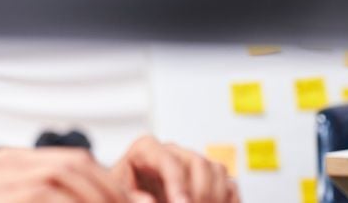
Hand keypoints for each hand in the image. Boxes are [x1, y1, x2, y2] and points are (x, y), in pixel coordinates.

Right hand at [0, 147, 135, 202]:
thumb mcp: (10, 200)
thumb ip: (51, 197)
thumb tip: (111, 202)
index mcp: (14, 163)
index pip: (74, 161)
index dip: (107, 183)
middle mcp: (11, 164)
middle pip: (76, 166)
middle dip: (109, 191)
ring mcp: (5, 178)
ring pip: (66, 179)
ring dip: (97, 200)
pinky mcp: (8, 194)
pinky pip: (49, 196)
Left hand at [111, 135, 238, 202]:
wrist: (133, 195)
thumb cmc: (124, 191)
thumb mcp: (118, 192)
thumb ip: (130, 197)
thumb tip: (148, 200)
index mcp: (146, 149)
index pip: (168, 161)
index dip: (177, 185)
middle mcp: (172, 151)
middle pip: (198, 163)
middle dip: (199, 193)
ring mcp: (192, 162)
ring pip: (216, 171)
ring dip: (214, 197)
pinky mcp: (208, 177)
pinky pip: (229, 184)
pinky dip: (227, 200)